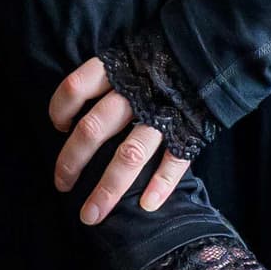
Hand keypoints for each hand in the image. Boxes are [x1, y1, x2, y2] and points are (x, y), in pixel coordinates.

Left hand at [47, 54, 190, 224]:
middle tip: (61, 184)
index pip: (76, 88)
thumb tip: (76, 110)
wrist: (211, 54)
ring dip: (107, 189)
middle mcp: (135, 93)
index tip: (58, 127)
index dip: (60, 110)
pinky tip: (147, 205)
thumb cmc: (163, 58)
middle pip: (93, 129)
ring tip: (91, 215)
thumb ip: (108, 76)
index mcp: (118, 69)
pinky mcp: (189, 130)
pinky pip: (174, 161)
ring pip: (129, 155)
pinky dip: (161, 185)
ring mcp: (164, 114)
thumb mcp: (132, 54)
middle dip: (71, 162)